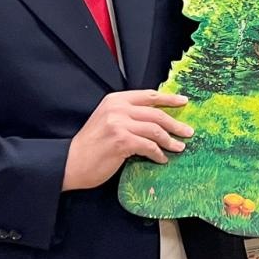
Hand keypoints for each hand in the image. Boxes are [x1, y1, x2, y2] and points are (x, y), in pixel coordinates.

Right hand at [62, 90, 191, 191]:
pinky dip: (158, 153)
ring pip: (155, 130)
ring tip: (179, 147)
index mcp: (115, 100)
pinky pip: (149, 146)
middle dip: (175, 123)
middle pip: (156, 113)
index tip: (184, 102)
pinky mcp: (121, 141)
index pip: (148, 95)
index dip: (169, 99)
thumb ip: (128, 115)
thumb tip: (157, 118)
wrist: (70, 162)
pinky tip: (161, 159)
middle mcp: (118, 108)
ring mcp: (119, 124)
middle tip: (188, 132)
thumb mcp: (108, 121)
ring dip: (170, 140)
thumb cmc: (91, 145)